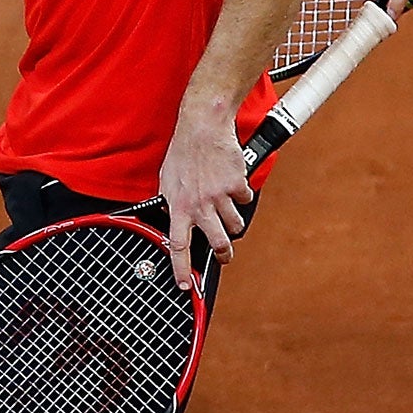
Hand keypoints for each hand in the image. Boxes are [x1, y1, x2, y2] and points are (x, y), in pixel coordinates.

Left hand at [156, 95, 253, 284]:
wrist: (203, 127)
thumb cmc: (184, 151)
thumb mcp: (167, 179)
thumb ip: (171, 202)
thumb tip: (171, 217)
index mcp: (179, 206)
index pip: (178, 246)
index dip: (181, 269)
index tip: (186, 285)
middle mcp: (200, 204)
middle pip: (219, 244)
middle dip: (224, 253)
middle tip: (224, 254)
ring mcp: (220, 196)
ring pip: (235, 225)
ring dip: (232, 219)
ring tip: (224, 205)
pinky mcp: (237, 185)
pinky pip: (245, 200)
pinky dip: (241, 195)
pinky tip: (232, 183)